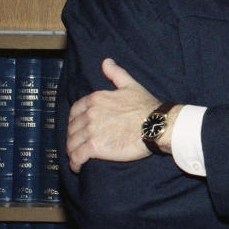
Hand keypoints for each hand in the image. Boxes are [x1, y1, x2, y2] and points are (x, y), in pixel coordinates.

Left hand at [66, 57, 162, 172]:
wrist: (157, 125)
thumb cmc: (147, 106)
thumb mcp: (130, 85)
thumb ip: (116, 74)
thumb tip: (106, 62)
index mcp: (96, 99)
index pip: (75, 111)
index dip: (74, 121)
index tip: (78, 128)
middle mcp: (90, 113)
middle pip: (72, 128)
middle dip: (72, 137)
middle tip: (77, 145)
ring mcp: (91, 130)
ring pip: (72, 143)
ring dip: (72, 151)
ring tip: (76, 157)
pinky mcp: (94, 147)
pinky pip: (77, 156)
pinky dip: (75, 163)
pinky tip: (77, 166)